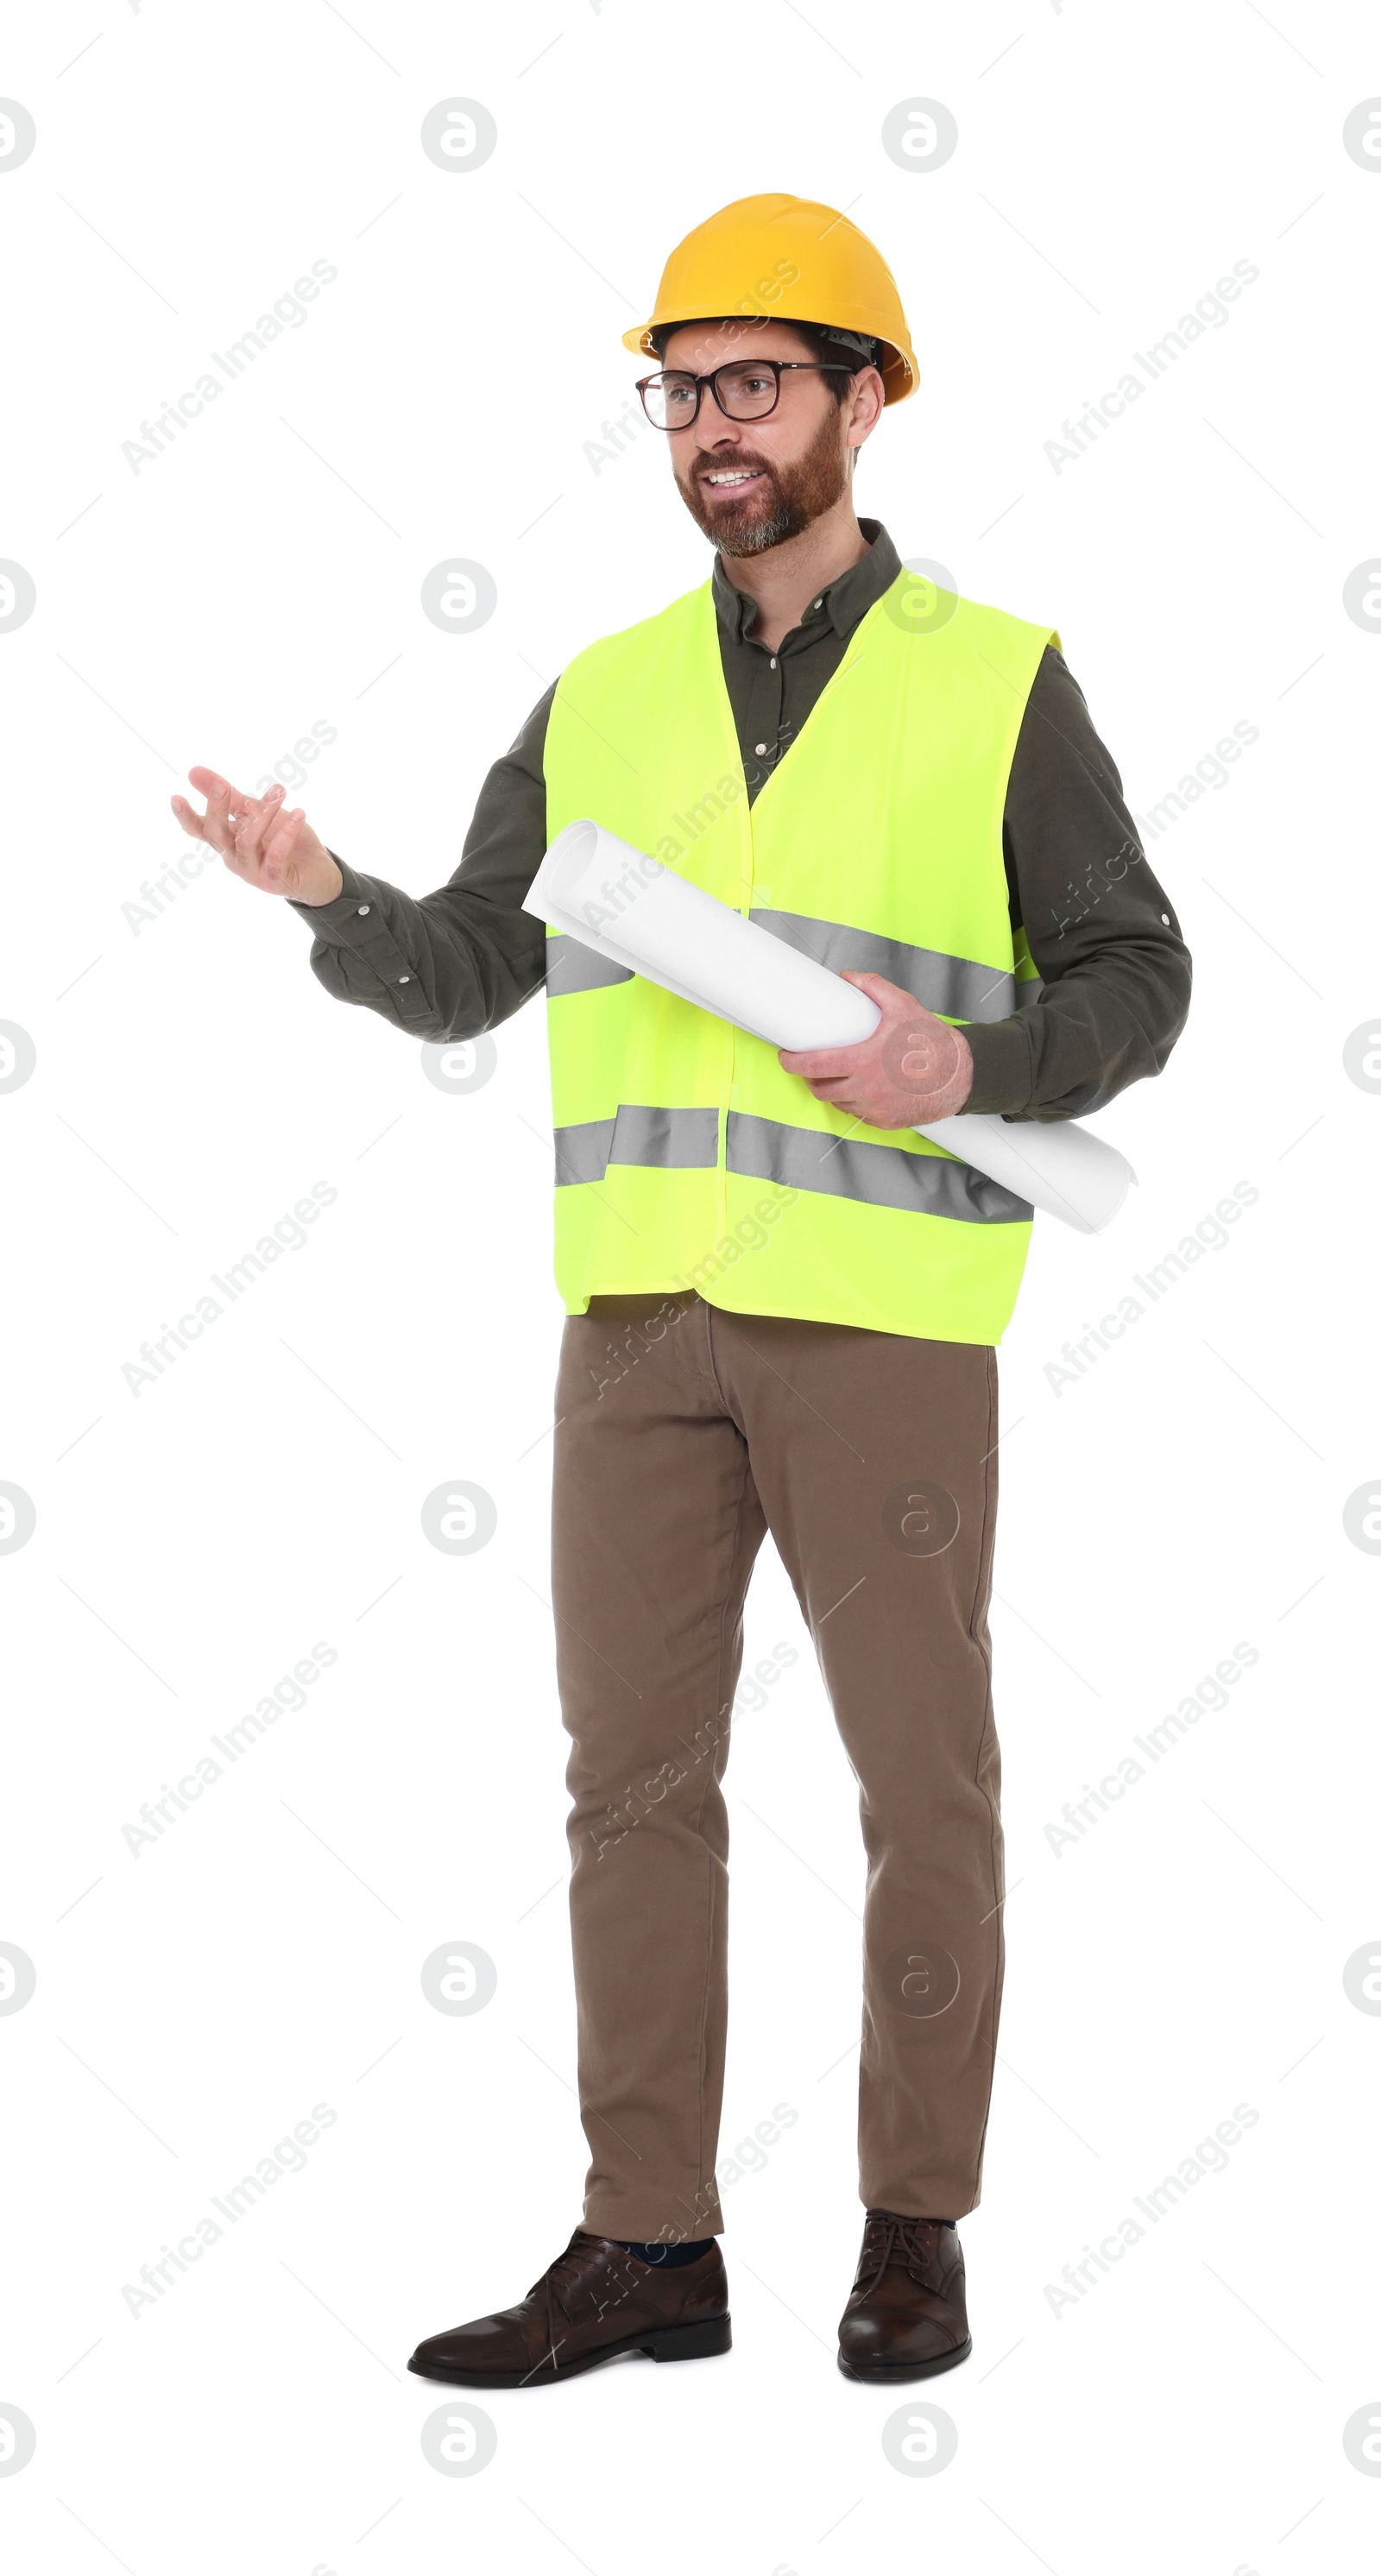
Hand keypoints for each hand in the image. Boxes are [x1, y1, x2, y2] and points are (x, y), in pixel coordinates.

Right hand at [170, 767, 343, 904]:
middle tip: (223, 786)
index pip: (200, 830)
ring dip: (262, 814)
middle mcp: (234, 859)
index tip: (176, 797)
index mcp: (226, 842)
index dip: (186, 817)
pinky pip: (276, 855)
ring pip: (246, 842)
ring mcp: (253, 872)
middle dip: (217, 809)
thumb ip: (229, 796)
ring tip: (280, 792)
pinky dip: (287, 833)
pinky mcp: (276, 880)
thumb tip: (193, 771)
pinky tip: (299, 814)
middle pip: (217, 834)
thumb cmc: (281, 840)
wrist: (317, 872)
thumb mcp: (255, 813)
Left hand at [778, 971, 973, 1126]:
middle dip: (811, 1078)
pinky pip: (859, 1115)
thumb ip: (873, 987)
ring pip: (839, 1103)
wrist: (961, 1076)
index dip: (792, 1063)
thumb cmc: (932, 1043)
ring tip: (840, 1076)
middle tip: (813, 1066)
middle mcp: (865, 1090)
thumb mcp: (903, 1007)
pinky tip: (863, 1090)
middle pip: (820, 1089)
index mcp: (862, 1061)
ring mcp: (874, 1109)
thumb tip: (849, 977)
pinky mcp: (885, 1122)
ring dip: (834, 1091)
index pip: (813, 1066)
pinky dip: (856, 1103)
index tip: (786, 1056)